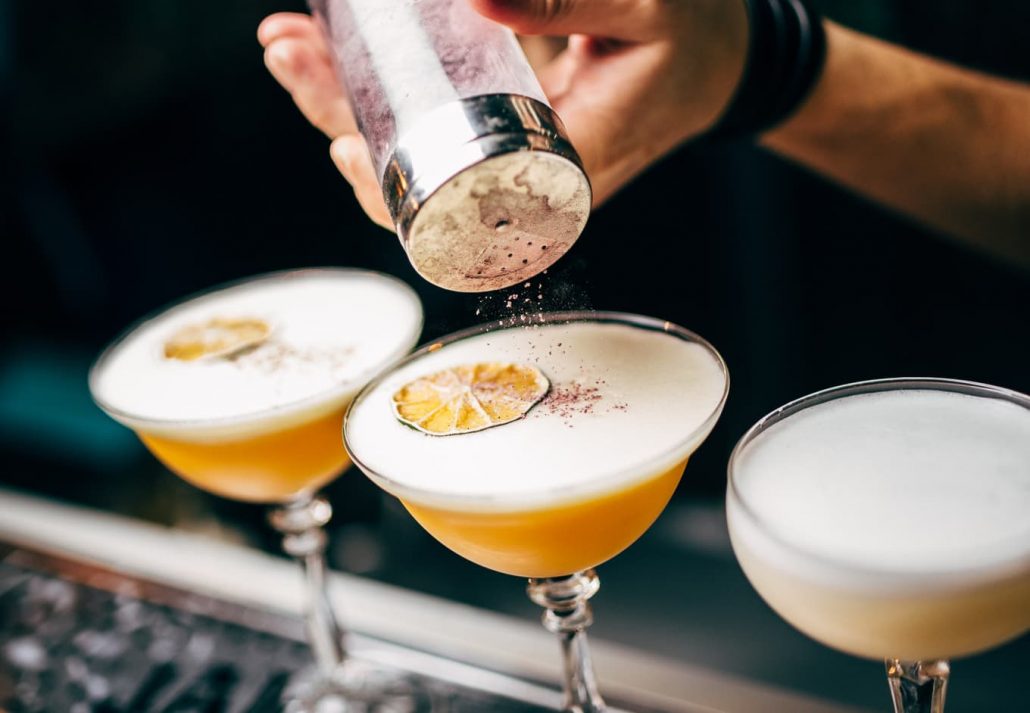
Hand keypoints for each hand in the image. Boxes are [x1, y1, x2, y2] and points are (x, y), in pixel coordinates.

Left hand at [258, 1, 748, 229]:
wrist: (717, 64)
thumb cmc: (691, 42)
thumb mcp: (644, 7)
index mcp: (559, 178)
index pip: (455, 210)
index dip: (384, 186)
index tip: (336, 142)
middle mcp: (521, 183)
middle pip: (408, 176)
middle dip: (336, 115)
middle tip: (287, 53)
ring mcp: (505, 160)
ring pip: (407, 153)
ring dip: (340, 101)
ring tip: (290, 46)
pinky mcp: (500, 134)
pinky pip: (426, 130)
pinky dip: (375, 93)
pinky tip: (335, 59)